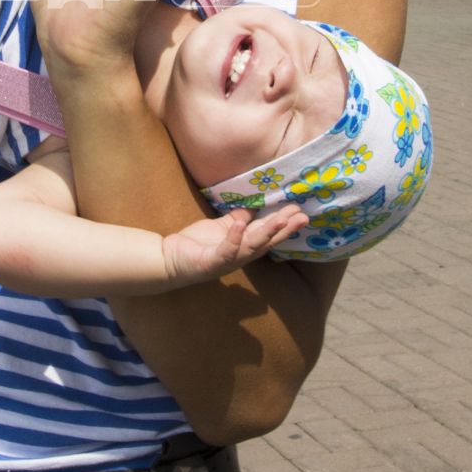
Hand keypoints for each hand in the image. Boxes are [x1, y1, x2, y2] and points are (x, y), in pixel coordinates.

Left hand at [161, 205, 307, 286]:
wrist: (168, 259)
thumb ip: (238, 220)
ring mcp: (227, 260)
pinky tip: (241, 224)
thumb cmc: (196, 244)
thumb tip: (252, 209)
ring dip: (267, 233)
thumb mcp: (222, 228)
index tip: (300, 209)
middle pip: (267, 241)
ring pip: (252, 246)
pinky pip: (226, 250)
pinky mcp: (212, 262)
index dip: (285, 222)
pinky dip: (234, 237)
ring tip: (281, 219)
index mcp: (244, 245)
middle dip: (285, 229)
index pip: (269, 233)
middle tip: (303, 216)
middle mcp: (240, 255)